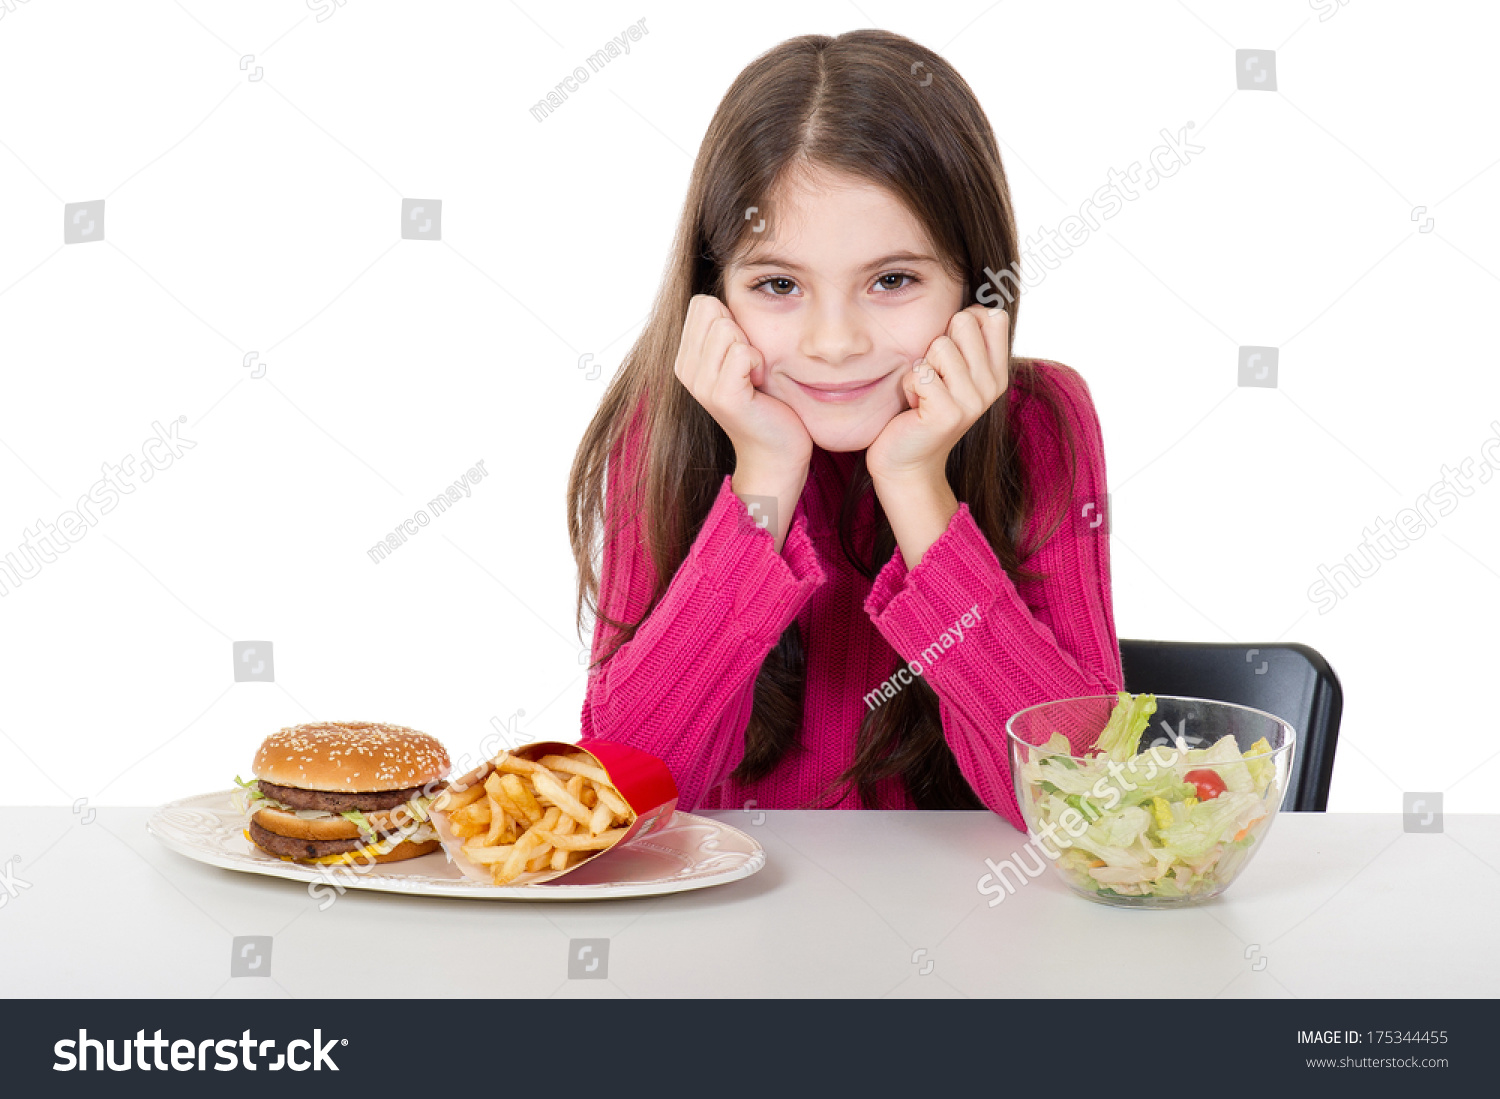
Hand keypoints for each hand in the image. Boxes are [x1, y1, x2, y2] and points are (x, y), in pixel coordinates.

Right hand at [673, 294, 812, 472]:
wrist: (776, 451)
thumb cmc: (767, 401)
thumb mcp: (741, 358)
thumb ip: (728, 327)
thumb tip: (730, 293)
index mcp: (686, 358)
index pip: (702, 303)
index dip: (731, 319)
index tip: (743, 353)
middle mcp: (685, 370)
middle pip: (711, 309)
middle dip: (740, 329)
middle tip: (750, 365)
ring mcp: (701, 385)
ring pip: (726, 328)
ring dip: (752, 348)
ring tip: (755, 377)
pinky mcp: (723, 397)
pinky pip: (742, 351)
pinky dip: (759, 363)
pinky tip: (759, 385)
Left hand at [865, 304, 1009, 487]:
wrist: (908, 461)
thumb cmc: (922, 408)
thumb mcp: (950, 370)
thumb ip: (965, 338)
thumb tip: (976, 301)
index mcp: (997, 371)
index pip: (991, 315)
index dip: (961, 323)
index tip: (949, 354)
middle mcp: (992, 385)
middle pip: (963, 322)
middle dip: (936, 344)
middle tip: (933, 378)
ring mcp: (973, 401)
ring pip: (939, 345)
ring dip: (920, 367)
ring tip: (923, 394)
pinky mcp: (948, 414)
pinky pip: (920, 373)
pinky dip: (909, 386)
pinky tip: (914, 407)